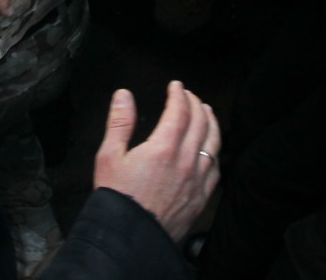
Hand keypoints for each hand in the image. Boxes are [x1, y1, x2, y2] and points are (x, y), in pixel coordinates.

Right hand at [94, 81, 220, 241]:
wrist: (130, 238)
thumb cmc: (118, 198)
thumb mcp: (109, 156)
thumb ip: (119, 122)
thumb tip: (124, 95)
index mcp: (163, 148)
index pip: (179, 111)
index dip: (179, 94)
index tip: (176, 86)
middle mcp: (185, 161)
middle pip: (200, 123)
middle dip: (196, 104)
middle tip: (190, 96)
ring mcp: (197, 180)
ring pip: (213, 143)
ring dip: (211, 123)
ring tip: (207, 112)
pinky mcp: (201, 197)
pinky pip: (215, 168)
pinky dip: (215, 151)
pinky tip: (211, 149)